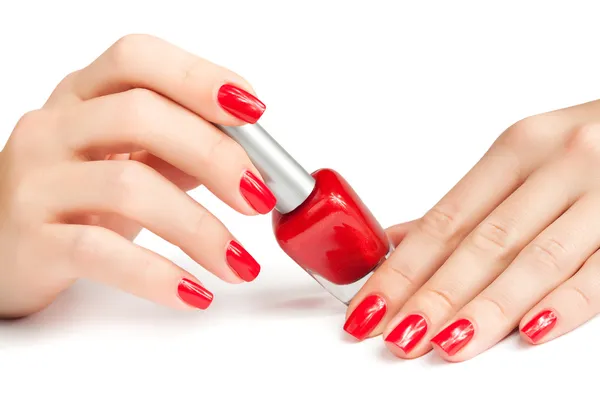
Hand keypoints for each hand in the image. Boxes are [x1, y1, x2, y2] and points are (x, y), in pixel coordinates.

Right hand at [0, 34, 275, 317]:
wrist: (4, 247)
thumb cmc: (75, 197)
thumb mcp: (127, 158)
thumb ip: (180, 148)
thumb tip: (250, 158)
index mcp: (84, 96)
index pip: (138, 60)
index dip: (199, 78)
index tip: (253, 111)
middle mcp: (55, 127)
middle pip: (141, 116)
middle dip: (215, 156)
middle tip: (259, 198)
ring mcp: (37, 182)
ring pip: (127, 187)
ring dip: (200, 229)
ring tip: (239, 262)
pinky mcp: (30, 239)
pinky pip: (100, 251)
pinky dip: (157, 274)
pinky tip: (194, 292)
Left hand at [343, 99, 599, 360]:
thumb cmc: (587, 146)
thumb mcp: (523, 160)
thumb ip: (466, 206)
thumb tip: (398, 241)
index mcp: (517, 149)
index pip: (445, 221)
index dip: (402, 268)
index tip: (370, 305)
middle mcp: (559, 164)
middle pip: (481, 244)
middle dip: (432, 296)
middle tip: (395, 334)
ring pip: (534, 260)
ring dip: (485, 308)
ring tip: (444, 341)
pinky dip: (566, 302)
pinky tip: (531, 329)